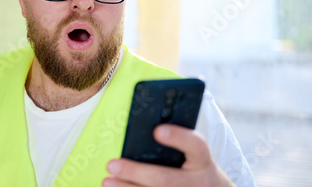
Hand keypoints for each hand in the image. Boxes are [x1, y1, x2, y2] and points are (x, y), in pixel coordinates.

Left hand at [103, 125, 235, 186]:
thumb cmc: (194, 167)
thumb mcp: (193, 154)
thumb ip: (175, 145)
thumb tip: (141, 132)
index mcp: (203, 161)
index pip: (196, 146)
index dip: (178, 138)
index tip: (157, 130)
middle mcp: (198, 182)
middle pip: (165, 179)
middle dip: (136, 172)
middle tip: (112, 164)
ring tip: (107, 181)